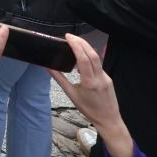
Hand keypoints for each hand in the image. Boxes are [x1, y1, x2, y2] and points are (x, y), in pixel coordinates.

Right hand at [48, 35, 134, 156]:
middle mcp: (100, 77)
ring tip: (75, 42)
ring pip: (97, 58)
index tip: (68, 37)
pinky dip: (90, 57)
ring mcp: (106, 77)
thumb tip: (48, 67)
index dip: (76, 46)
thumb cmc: (88, 109)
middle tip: (70, 36)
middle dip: (81, 42)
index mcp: (89, 82)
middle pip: (92, 54)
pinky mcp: (108, 78)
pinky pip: (98, 64)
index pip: (83, 59)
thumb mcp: (71, 95)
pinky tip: (82, 57)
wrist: (108, 119)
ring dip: (86, 48)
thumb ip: (60, 79)